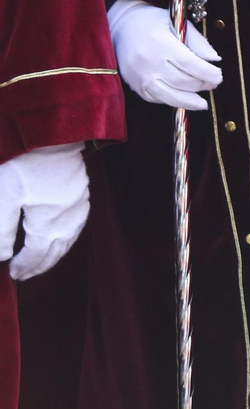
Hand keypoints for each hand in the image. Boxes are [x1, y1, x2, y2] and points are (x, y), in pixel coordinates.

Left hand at [0, 143, 89, 280]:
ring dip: (56, 253)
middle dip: (40, 265)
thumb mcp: (4, 198)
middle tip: (25, 274)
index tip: (13, 274)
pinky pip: (79, 222)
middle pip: (56, 250)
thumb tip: (2, 256)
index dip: (24, 266)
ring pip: (70, 238)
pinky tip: (61, 234)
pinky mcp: (82, 190)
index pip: (37, 254)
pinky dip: (68, 235)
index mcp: (49, 221)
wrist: (50, 134)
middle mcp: (69, 216)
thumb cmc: (23, 165)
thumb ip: (1, 231)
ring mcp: (79, 203)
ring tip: (42, 260)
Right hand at [106, 0, 221, 111]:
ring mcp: (140, 76)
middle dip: (201, 85)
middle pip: (181, 81)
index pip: (188, 63)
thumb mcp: (177, 23)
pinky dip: (173, 101)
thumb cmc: (152, 22)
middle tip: (213, 83)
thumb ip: (197, 42)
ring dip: (189, 101)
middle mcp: (148, 62)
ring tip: (202, 103)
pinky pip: (158, 98)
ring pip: (169, 96)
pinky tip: (184, 99)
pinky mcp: (136, 86)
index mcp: (160, 43)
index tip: (218, 76)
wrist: (121, 27)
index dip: (207, 72)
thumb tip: (215, 59)